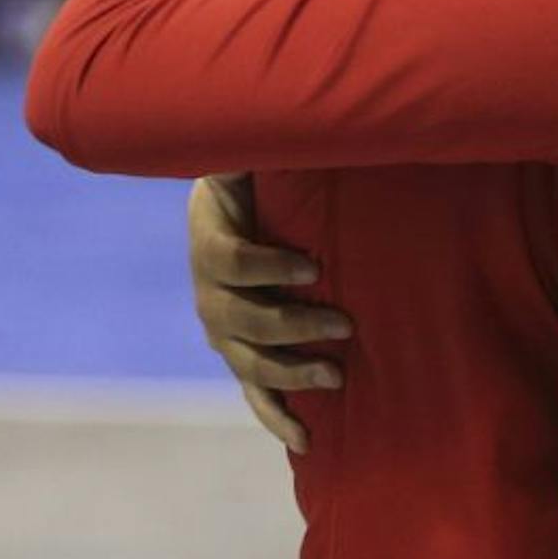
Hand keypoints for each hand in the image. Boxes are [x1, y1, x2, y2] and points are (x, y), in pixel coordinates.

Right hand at [189, 174, 343, 453]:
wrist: (232, 210)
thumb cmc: (259, 180)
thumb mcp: (256, 158)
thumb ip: (266, 148)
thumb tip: (292, 119)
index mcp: (212, 242)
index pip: (232, 260)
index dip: (269, 266)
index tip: (315, 265)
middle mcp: (210, 293)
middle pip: (246, 319)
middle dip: (296, 325)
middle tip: (347, 325)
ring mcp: (224, 330)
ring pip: (251, 361)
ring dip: (293, 372)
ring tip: (338, 375)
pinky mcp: (241, 354)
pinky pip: (255, 393)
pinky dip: (278, 416)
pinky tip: (307, 439)